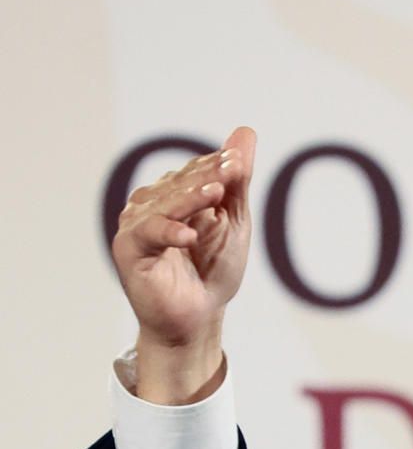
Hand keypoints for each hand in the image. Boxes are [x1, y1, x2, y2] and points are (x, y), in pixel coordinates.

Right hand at [112, 127, 256, 402]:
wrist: (197, 317)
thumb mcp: (233, 223)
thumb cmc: (214, 271)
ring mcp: (138, 223)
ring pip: (165, 203)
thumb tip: (246, 131)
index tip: (238, 161)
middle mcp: (152, 202)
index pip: (197, 172)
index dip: (217, 165)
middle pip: (180, 183)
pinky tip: (190, 235)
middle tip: (232, 170)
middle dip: (207, 177)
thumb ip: (236, 181)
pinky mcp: (129, 248)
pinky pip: (148, 233)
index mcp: (175, 193)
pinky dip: (169, 231)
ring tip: (216, 195)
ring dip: (190, 198)